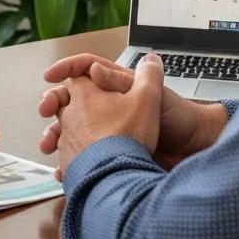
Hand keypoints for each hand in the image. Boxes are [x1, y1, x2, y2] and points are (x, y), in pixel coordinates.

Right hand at [38, 54, 226, 171]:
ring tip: (48, 146)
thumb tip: (94, 69)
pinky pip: (79, 155)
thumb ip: (122, 82)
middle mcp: (107, 105)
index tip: (49, 76)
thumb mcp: (152, 95)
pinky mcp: (107, 153)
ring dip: (54, 134)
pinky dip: (67, 161)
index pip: (83, 69)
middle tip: (44, 112)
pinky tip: (62, 169)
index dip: (65, 69)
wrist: (193, 153)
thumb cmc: (178, 119)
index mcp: (115, 86)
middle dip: (52, 103)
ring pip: (69, 128)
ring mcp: (106, 129)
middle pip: (70, 98)